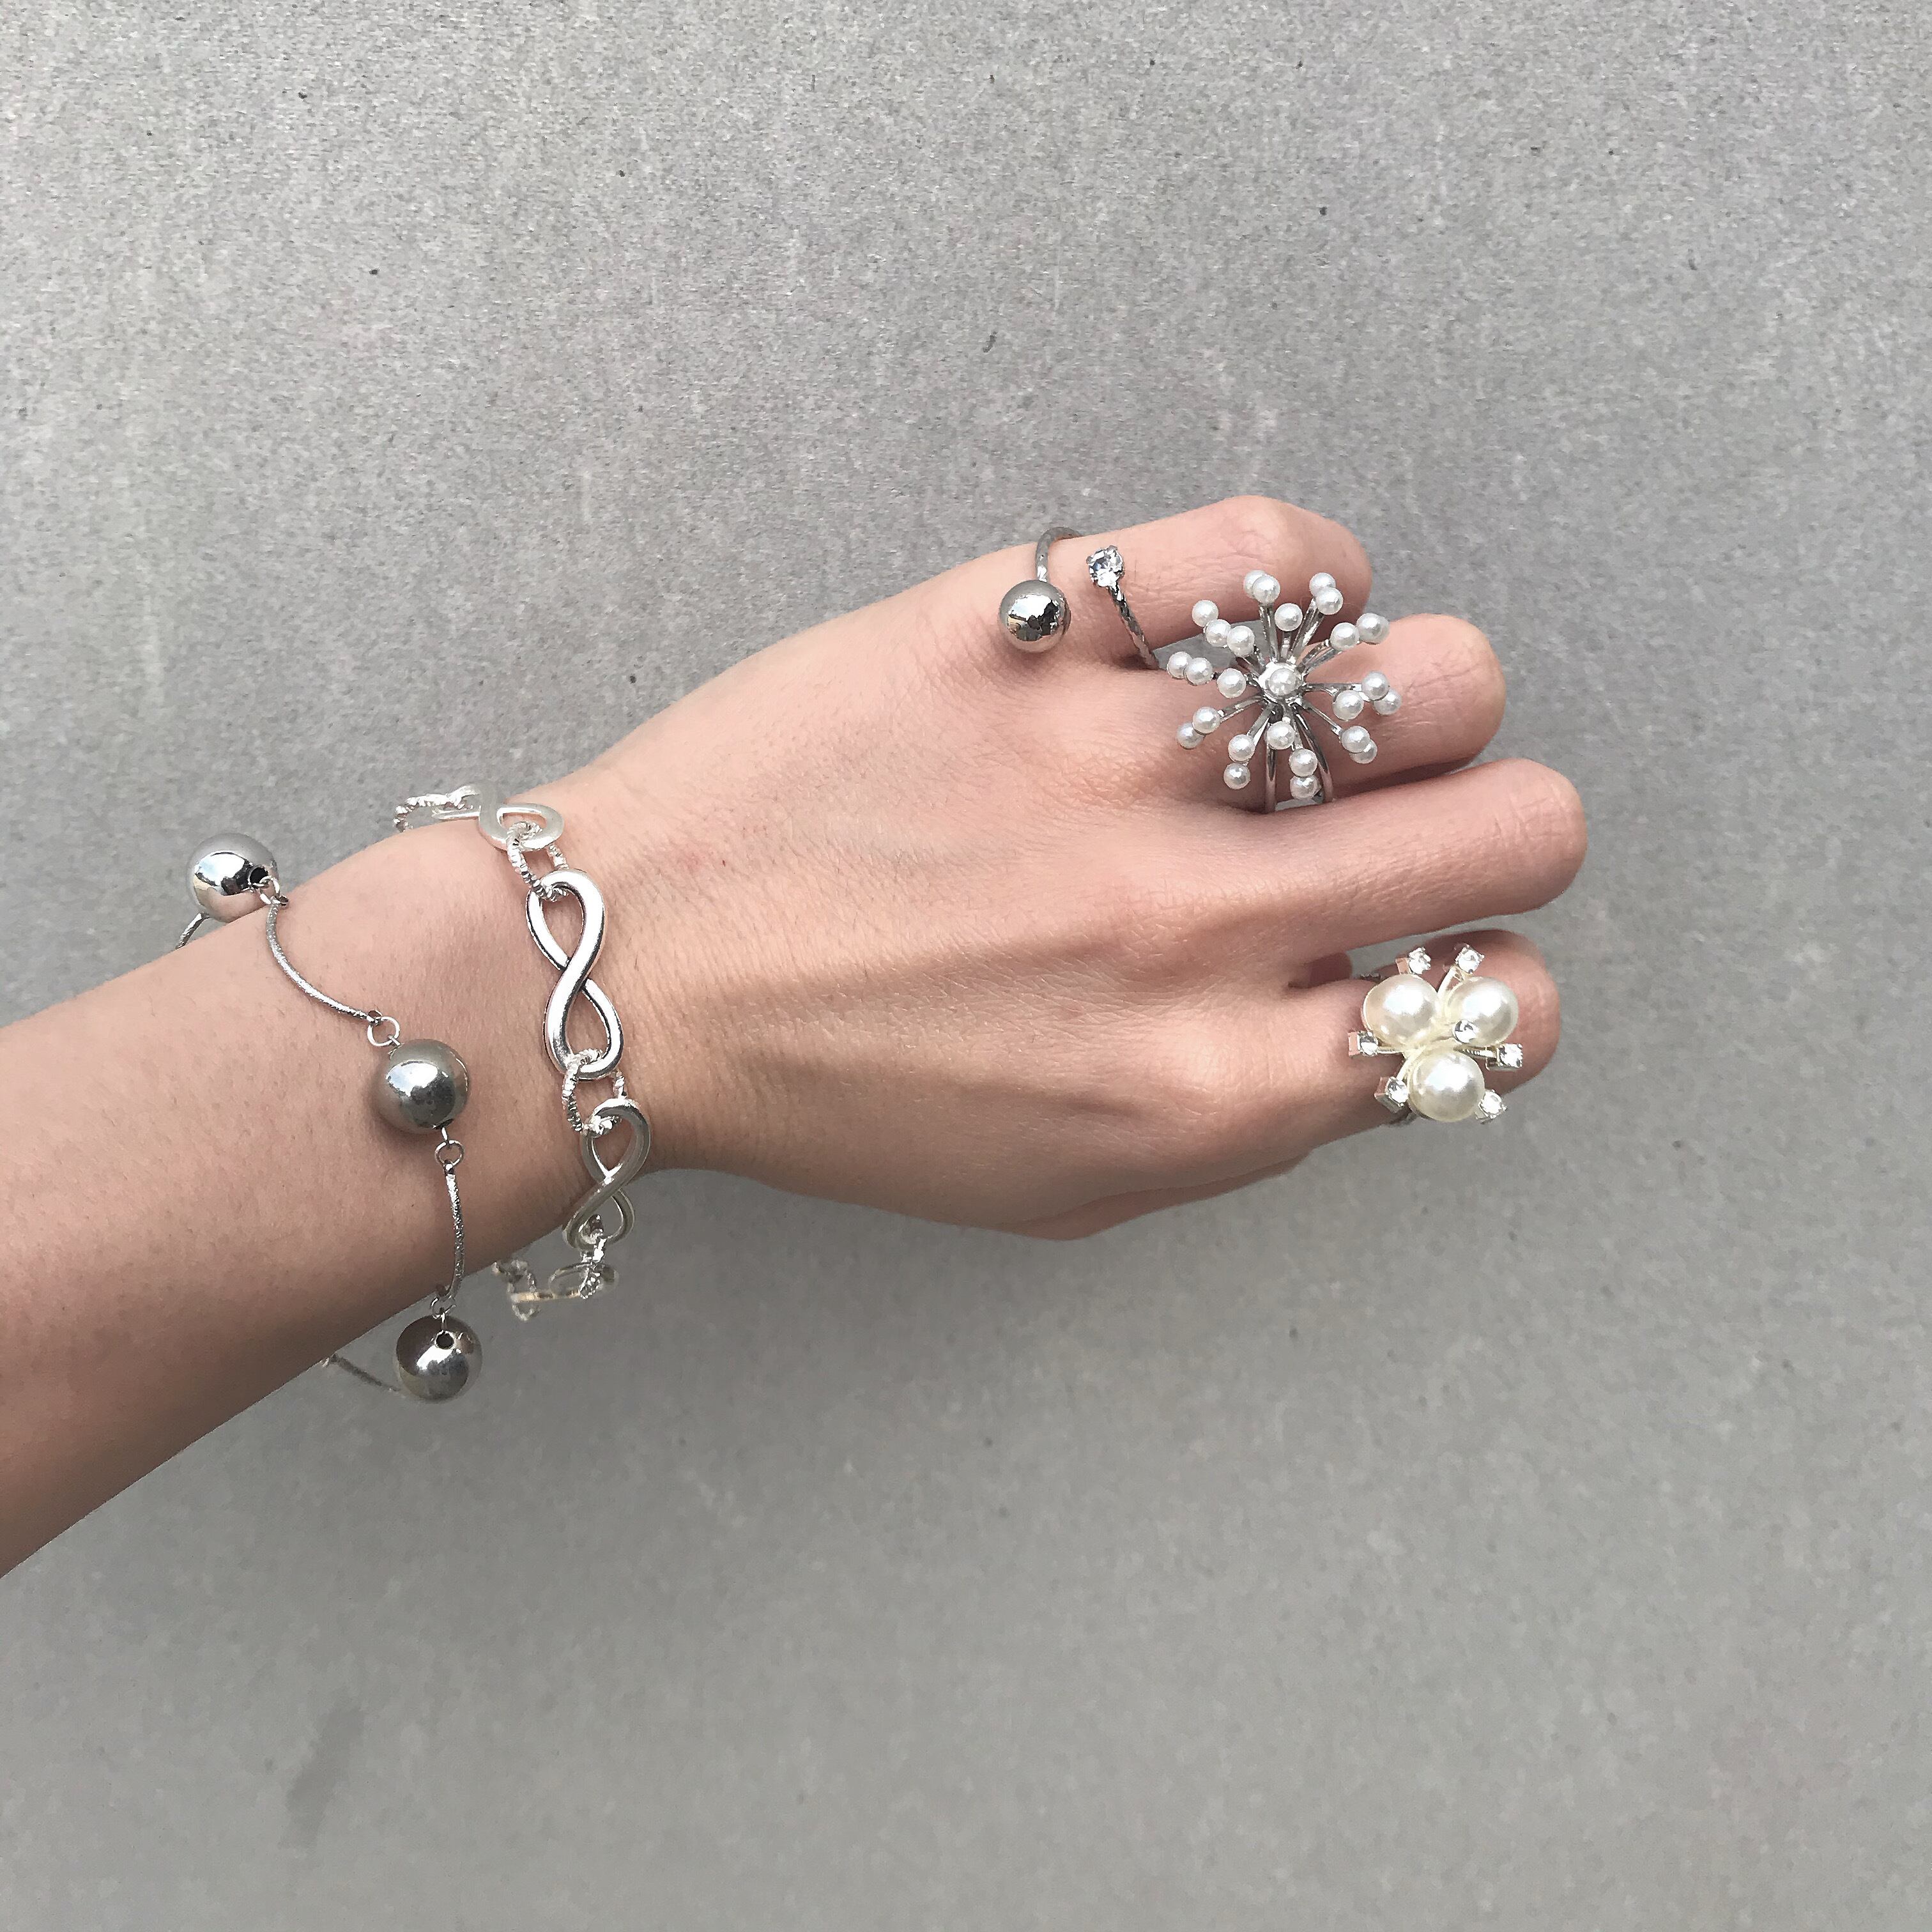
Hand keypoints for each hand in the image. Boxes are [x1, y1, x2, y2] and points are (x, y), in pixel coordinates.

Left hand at [554, 496, 1585, 1235]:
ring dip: (1410, 700)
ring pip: (1432, 676)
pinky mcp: (1026, 634)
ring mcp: (1111, 765)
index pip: (1500, 1017)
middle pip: (1523, 827)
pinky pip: (1265, 548)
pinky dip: (1293, 575)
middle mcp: (1189, 930)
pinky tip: (1236, 627)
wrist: (629, 978)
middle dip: (1497, 828)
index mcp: (1209, 1091)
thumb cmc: (843, 1094)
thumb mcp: (1065, 1182)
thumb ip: (1252, 1113)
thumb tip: (1383, 998)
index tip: (1435, 949)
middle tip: (1397, 823)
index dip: (1495, 976)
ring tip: (1313, 719)